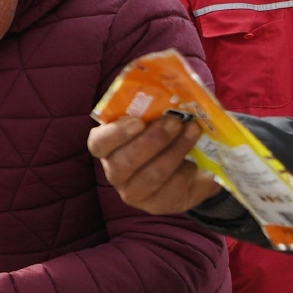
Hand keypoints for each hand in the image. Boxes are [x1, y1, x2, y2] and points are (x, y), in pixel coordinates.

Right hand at [86, 115, 221, 212]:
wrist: (193, 167)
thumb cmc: (168, 136)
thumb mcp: (159, 118)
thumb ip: (156, 107)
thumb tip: (173, 86)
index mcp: (109, 146)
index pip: (98, 143)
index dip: (115, 134)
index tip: (137, 121)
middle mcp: (115, 171)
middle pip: (124, 162)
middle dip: (152, 140)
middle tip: (175, 122)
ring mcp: (133, 192)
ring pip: (150, 175)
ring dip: (175, 151)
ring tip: (193, 131)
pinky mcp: (155, 205)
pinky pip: (170, 189)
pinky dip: (185, 170)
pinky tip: (194, 161)